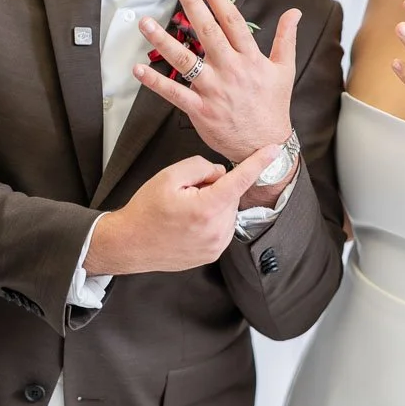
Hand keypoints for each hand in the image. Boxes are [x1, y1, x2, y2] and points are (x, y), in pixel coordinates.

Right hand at [84, 148, 280, 275]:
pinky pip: (222, 227)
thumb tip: (221, 173)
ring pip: (228, 211)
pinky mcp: (213, 254)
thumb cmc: (145, 210)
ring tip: (184, 212)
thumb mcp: (169, 176)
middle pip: (230, 195)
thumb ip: (201, 166)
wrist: (129, 243)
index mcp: (206, 208)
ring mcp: (216, 245)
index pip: (240, 180)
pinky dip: (211, 219)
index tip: (274, 151)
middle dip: (215, 188)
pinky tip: (189, 223)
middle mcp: (216, 230)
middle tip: (186, 194)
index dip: (258, 163)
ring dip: (214, 205)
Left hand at [133, 0, 300, 162]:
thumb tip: (295, 12)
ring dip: (163, 40)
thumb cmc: (273, 106)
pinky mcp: (200, 109)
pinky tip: (138, 68)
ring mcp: (213, 90)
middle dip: (192, 5)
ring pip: (185, 59)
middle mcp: (231, 70)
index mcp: (250, 58)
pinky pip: (173, 92)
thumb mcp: (284, 70)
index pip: (232, 21)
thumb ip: (286, 38)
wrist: (264, 144)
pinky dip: (155, 81)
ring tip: (146, 22)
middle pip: (208, 31)